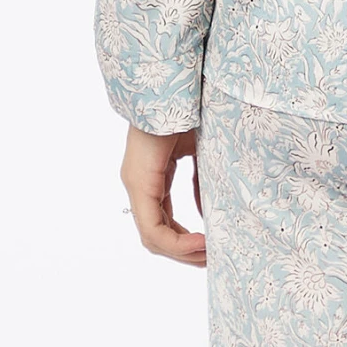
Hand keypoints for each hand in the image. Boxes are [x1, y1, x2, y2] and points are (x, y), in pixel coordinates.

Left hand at [120, 125, 205, 266]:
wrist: (173, 86)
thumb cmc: (188, 111)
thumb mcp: (199, 152)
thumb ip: (200, 183)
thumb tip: (205, 213)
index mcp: (151, 178)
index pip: (163, 223)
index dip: (185, 241)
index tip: (211, 248)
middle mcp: (138, 185)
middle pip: (156, 236)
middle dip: (184, 253)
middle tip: (210, 261)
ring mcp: (136, 185)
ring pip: (152, 237)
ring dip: (181, 252)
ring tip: (207, 256)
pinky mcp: (139, 183)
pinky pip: (152, 227)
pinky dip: (176, 241)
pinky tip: (199, 243)